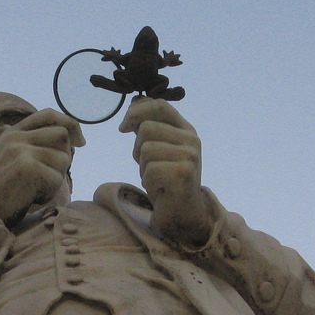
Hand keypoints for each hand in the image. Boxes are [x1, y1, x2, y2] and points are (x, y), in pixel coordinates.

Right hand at [0, 109, 84, 224]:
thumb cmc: (5, 195)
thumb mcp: (15, 163)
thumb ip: (36, 146)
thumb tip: (75, 138)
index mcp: (11, 133)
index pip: (48, 115)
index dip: (70, 124)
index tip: (81, 142)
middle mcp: (14, 137)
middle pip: (61, 134)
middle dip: (64, 158)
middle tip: (49, 178)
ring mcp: (18, 150)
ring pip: (63, 158)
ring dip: (56, 179)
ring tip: (34, 190)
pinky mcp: (26, 167)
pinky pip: (57, 179)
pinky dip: (49, 193)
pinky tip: (30, 199)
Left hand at [120, 97, 211, 246]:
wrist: (182, 213)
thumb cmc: (165, 180)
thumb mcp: (157, 149)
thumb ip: (149, 126)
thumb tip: (135, 101)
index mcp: (186, 130)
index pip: (159, 105)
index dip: (136, 111)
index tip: (123, 127)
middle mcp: (192, 139)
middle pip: (146, 128)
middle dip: (137, 149)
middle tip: (148, 166)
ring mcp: (190, 156)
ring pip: (146, 150)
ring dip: (143, 168)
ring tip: (156, 178)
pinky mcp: (184, 173)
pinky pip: (149, 170)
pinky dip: (148, 182)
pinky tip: (160, 188)